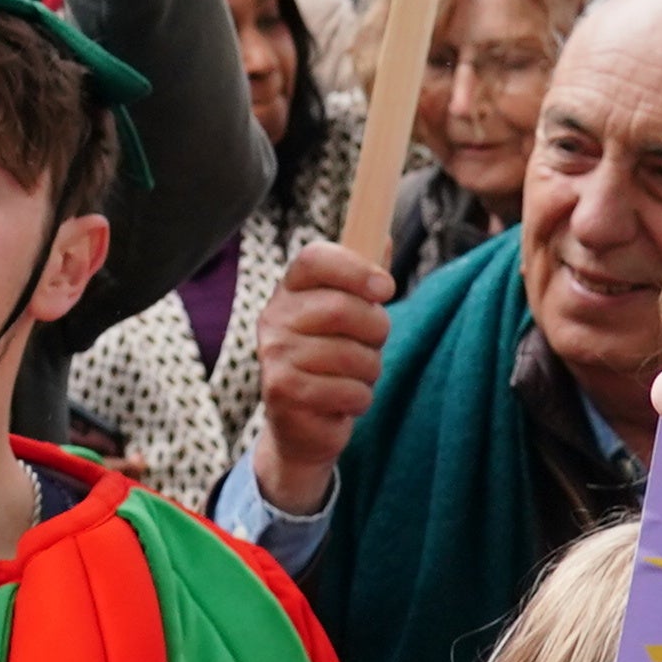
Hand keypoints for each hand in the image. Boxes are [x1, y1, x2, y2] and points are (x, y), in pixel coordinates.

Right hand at [247, 239, 395, 513]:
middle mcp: (274, 317)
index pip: (314, 257)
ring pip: (353, 356)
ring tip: (352, 377)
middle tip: (372, 344)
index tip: (386, 288)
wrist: (301, 424)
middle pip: (343, 308)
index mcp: (291, 290)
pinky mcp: (283, 392)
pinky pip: (349, 391)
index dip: (356, 269)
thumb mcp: (347, 315)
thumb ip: (363, 278)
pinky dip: (359, 400)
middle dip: (376, 331)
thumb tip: (385, 237)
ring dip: (369, 371)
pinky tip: (341, 401)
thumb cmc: (330, 360)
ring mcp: (274, 356)